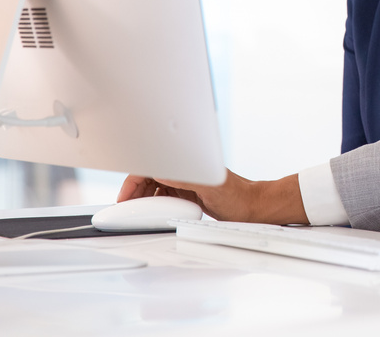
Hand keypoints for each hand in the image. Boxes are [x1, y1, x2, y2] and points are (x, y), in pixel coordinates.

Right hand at [117, 169, 307, 223]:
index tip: (125, 197)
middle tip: (126, 208)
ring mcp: (187, 183)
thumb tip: (160, 172)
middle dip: (135, 191)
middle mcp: (185, 171)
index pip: (151, 167)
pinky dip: (156, 205)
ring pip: (156, 188)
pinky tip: (153, 214)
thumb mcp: (209, 187)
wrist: (254, 208)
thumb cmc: (238, 197)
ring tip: (136, 212)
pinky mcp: (190, 194)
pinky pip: (165, 197)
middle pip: (150, 177)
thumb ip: (185, 179)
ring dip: (144, 199)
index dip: (134, 181)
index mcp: (188, 164)